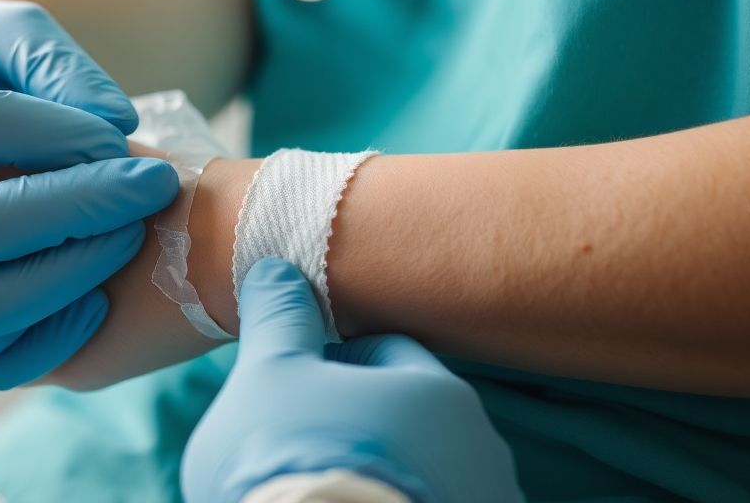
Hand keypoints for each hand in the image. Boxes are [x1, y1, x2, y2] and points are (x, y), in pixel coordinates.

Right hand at [182, 258, 521, 502]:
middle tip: (302, 438)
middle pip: (406, 415)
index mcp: (436, 390)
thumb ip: (280, 319)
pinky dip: (394, 497)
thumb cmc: (294, 460)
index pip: (385, 351)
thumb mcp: (269, 375)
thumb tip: (275, 270)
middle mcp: (478, 446)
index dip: (334, 361)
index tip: (296, 384)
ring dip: (381, 467)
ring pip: (420, 467)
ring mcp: (480, 497)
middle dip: (360, 420)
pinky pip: (426, 498)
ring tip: (325, 483)